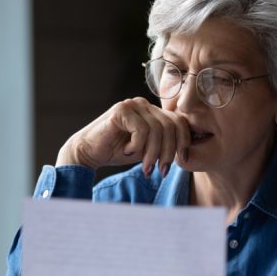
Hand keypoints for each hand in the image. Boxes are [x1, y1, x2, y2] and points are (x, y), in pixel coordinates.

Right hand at [56, 97, 189, 175]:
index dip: (184, 142)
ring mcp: (132, 105)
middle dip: (168, 152)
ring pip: (157, 130)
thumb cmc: (118, 151)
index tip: (183, 161)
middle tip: (160, 170)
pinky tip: (127, 151)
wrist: (88, 153)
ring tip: (145, 167)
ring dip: (153, 153)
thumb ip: (165, 145)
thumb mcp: (148, 149)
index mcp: (153, 111)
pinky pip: (141, 130)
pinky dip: (137, 146)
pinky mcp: (120, 110)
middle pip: (170, 126)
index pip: (179, 121)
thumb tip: (188, 152)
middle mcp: (144, 104)